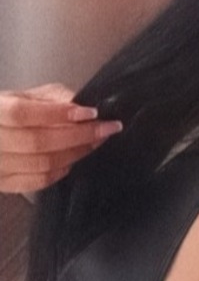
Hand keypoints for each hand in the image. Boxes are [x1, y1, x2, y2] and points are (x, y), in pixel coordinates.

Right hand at [0, 84, 122, 193]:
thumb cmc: (10, 111)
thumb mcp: (27, 96)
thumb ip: (54, 98)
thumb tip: (84, 106)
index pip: (23, 114)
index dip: (59, 114)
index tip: (91, 113)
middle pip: (37, 142)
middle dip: (79, 135)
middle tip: (106, 128)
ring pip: (42, 164)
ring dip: (76, 152)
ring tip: (96, 141)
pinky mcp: (3, 183)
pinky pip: (39, 181)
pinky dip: (62, 170)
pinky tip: (73, 159)